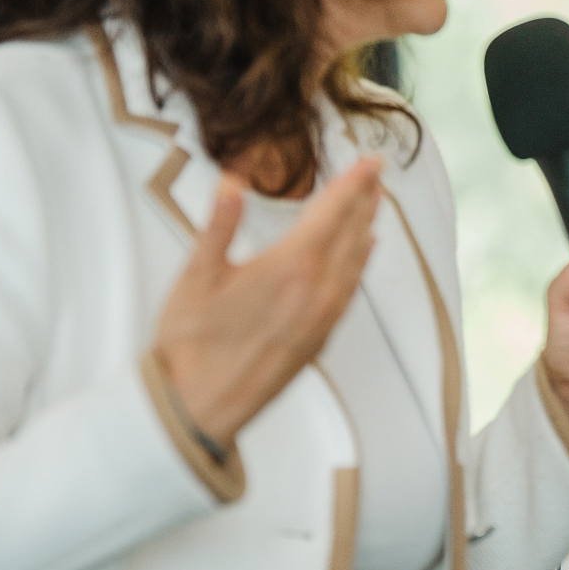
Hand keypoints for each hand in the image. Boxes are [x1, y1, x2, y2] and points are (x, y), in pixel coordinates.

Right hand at [155, 158, 382, 448]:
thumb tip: (233, 179)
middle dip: (365, 199)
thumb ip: (220, 224)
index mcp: (291, 265)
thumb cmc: (191, 342)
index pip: (333, 211)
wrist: (200, 408)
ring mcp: (323, 317)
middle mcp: (318, 289)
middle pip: (352, 232)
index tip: (371, 161)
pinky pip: (351, 290)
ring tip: (374, 204)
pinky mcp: (320, 339)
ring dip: (367, 228)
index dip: (353, 182)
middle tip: (377, 172)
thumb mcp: (197, 275)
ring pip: (356, 262)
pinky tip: (365, 253)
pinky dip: (362, 264)